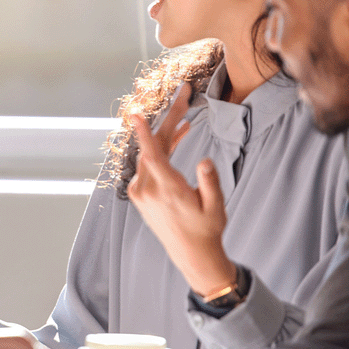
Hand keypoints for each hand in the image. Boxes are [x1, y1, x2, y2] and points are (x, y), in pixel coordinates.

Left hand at [126, 84, 235, 294]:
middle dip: (169, 120)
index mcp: (166, 190)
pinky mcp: (139, 193)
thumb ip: (210, 183)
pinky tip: (178, 136)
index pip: (152, 156)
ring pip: (151, 154)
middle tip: (183, 95)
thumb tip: (205, 161)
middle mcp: (147, 189)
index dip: (144, 133)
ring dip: (168, 134)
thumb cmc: (207, 229)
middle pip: (154, 147)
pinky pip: (148, 164)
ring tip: (186, 115)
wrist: (191, 253)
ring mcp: (140, 191)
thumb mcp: (215, 207)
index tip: (133, 114)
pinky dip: (161, 149)